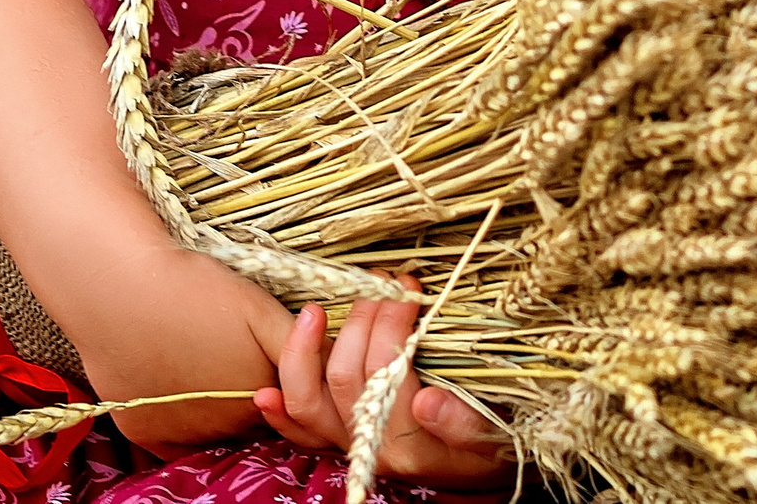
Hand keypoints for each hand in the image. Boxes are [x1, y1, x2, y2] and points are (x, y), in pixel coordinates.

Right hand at [76, 247, 295, 457]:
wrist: (119, 288)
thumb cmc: (193, 289)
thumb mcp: (257, 305)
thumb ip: (298, 341)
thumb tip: (329, 355)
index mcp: (260, 395)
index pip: (285, 400)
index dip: (276, 374)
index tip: (258, 347)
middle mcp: (225, 427)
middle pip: (249, 417)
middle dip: (246, 392)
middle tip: (223, 349)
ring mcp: (183, 435)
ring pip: (212, 428)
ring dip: (212, 405)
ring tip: (195, 357)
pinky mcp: (145, 433)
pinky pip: (172, 438)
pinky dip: (176, 416)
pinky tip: (171, 380)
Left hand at [252, 279, 513, 489]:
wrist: (477, 473)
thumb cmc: (489, 448)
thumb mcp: (493, 437)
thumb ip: (465, 424)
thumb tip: (428, 404)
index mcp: (409, 444)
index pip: (388, 372)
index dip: (394, 325)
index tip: (411, 289)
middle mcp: (371, 447)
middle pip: (347, 375)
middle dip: (363, 321)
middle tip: (383, 284)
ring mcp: (349, 442)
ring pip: (308, 401)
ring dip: (306, 351)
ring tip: (316, 310)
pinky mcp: (337, 439)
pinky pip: (299, 431)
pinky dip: (279, 414)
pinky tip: (263, 393)